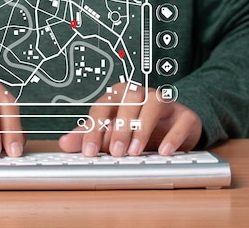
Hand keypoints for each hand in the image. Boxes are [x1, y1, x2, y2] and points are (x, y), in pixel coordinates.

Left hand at [59, 85, 201, 156]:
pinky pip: (180, 121)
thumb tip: (64, 143)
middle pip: (127, 101)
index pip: (101, 107)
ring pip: (153, 104)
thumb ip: (89, 136)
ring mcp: (164, 103)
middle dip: (120, 128)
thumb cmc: (137, 127)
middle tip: (116, 152)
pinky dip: (173, 137)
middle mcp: (140, 95)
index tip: (90, 151)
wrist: (173, 126)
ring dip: (143, 128)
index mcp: (118, 96)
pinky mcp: (184, 115)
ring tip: (136, 152)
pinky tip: (164, 151)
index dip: (94, 129)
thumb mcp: (111, 133)